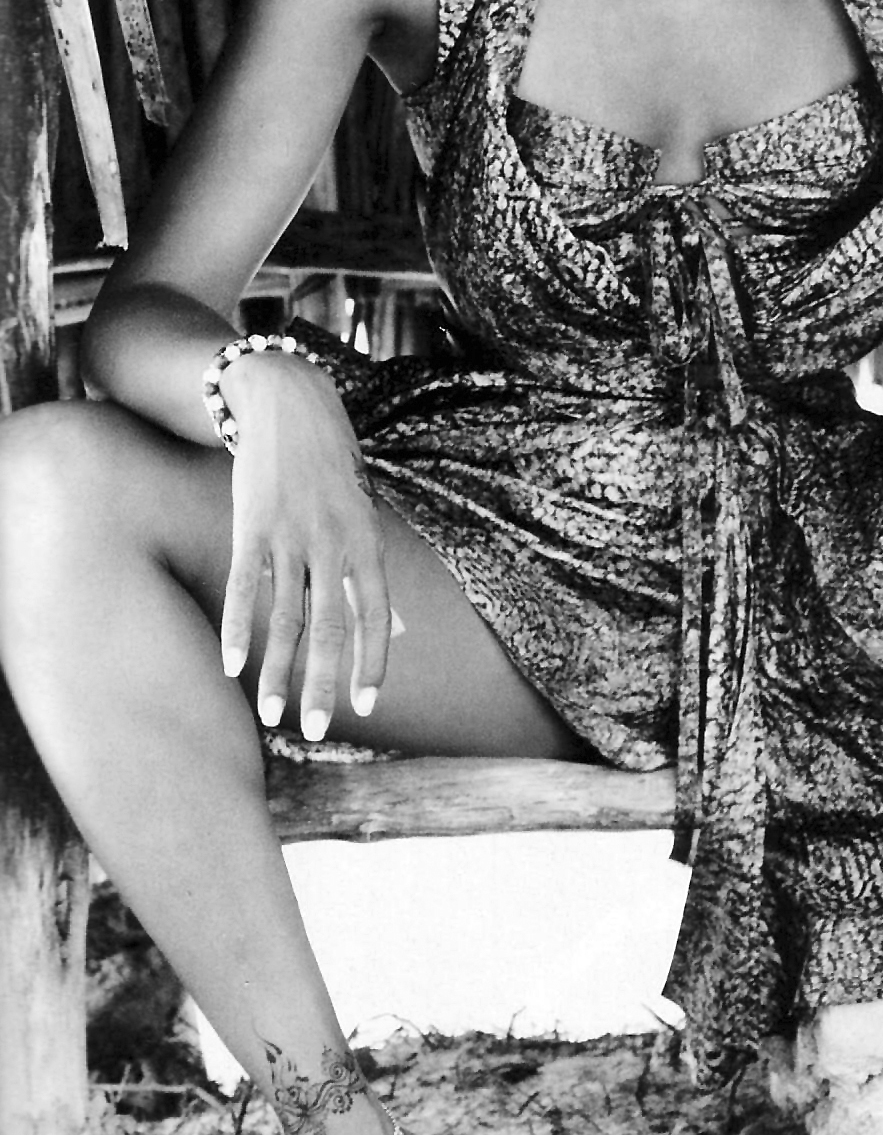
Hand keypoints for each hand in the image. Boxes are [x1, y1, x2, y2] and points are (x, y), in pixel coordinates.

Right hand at [216, 351, 392, 740]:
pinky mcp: (250, 526)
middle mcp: (332, 543)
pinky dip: (237, 629)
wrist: (289, 404)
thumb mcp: (364, 514)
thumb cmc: (332, 467)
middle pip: (331, 627)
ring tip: (274, 716)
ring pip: (286, 618)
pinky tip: (231, 666)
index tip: (367, 704)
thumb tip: (399, 627)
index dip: (372, 661)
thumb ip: (373, 573)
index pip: (374, 615)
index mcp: (366, 541)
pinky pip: (243, 589)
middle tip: (321, 730)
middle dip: (325, 684)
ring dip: (279, 672)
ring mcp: (290, 536)